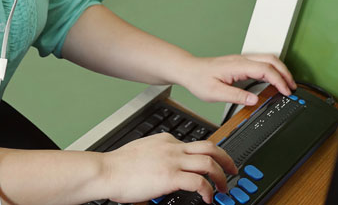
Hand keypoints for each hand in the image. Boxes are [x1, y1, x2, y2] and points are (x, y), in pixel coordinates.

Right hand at [101, 133, 237, 203]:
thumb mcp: (142, 153)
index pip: (194, 144)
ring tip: (224, 188)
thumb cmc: (117, 167)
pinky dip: (208, 190)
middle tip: (232, 170)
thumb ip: (157, 156)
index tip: (212, 165)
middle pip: (210, 147)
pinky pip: (198, 181)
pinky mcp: (170, 176)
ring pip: (209, 162)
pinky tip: (208, 198)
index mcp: (166, 140)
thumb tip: (163, 169)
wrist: (105, 171)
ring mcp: (172, 160)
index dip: (207, 155)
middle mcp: (172, 147)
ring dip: (221, 176)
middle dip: (226, 158)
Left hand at [179, 54, 296, 105]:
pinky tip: (274, 79)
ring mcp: (242, 59)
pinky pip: (262, 62)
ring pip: (268, 59)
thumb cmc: (199, 80)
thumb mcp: (215, 93)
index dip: (279, 80)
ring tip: (287, 84)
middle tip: (292, 88)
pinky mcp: (241, 63)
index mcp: (237, 66)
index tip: (286, 92)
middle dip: (285, 73)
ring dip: (280, 70)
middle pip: (272, 60)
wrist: (189, 70)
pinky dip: (273, 69)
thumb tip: (254, 100)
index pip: (265, 69)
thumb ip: (236, 96)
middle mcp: (242, 59)